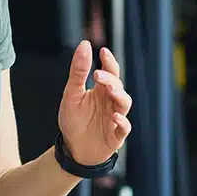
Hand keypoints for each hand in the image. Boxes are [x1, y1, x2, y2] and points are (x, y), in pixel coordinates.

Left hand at [58, 40, 131, 167]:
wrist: (72, 150)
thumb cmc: (74, 121)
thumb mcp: (71, 94)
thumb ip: (78, 71)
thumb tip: (85, 45)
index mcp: (101, 91)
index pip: (110, 72)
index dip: (109, 61)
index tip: (103, 51)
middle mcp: (111, 102)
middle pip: (118, 86)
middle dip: (111, 79)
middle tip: (98, 75)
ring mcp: (115, 118)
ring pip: (124, 103)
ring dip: (119, 96)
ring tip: (110, 91)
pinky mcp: (116, 136)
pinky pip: (124, 128)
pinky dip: (122, 122)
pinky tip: (115, 117)